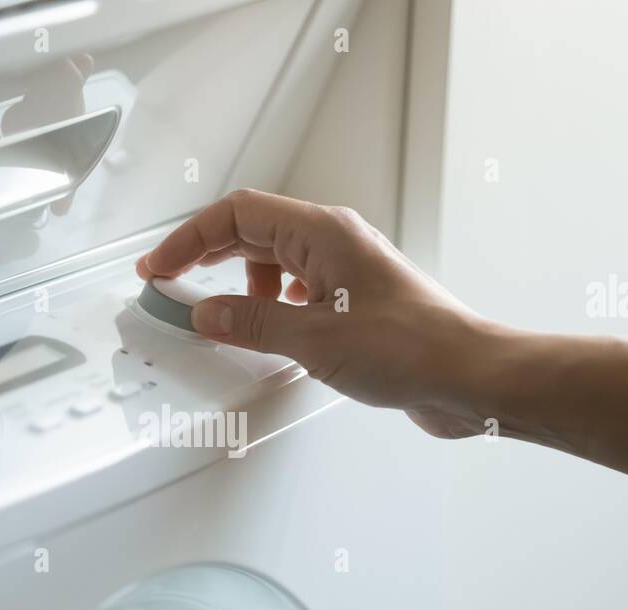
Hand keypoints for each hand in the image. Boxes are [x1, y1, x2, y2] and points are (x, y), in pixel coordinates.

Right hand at [136, 189, 503, 437]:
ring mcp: (346, 273)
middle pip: (252, 233)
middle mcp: (335, 245)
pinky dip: (268, 308)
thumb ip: (249, 323)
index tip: (159, 267)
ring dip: (238, 286)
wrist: (468, 377)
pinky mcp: (354, 305)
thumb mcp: (313, 337)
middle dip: (205, 257)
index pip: (237, 214)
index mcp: (323, 233)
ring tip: (216, 315)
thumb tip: (204, 313)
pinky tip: (265, 331)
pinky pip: (295, 294)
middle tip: (169, 284)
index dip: (189, 238)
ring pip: (273, 264)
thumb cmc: (414, 347)